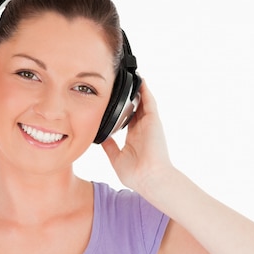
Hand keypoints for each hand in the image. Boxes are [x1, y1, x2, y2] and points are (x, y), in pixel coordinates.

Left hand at [101, 79, 173, 193]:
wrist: (149, 178)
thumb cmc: (135, 173)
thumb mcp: (116, 157)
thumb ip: (109, 146)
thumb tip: (99, 137)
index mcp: (134, 136)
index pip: (126, 117)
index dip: (120, 107)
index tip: (110, 99)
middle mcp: (142, 127)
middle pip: (134, 106)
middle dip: (127, 95)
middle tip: (117, 81)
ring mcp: (149, 123)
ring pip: (142, 101)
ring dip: (136, 89)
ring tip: (128, 75)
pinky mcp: (153, 120)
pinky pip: (149, 101)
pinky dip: (145, 90)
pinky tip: (139, 80)